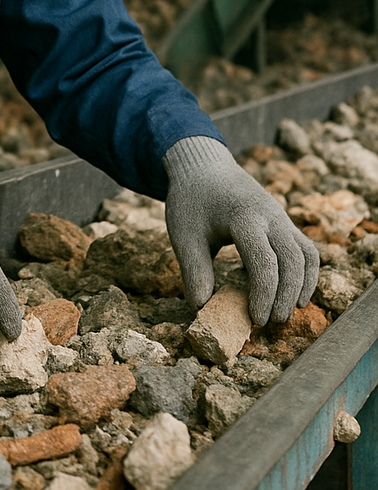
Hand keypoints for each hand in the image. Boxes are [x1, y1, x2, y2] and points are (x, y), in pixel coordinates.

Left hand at [163, 136, 318, 325]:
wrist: (204, 166)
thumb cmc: (191, 203)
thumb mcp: (184, 235)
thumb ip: (194, 270)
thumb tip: (201, 309)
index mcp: (243, 217)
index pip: (264, 261)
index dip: (263, 294)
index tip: (255, 319)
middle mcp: (269, 215)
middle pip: (292, 260)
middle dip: (285, 295)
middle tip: (270, 323)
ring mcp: (280, 216)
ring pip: (305, 254)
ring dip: (301, 286)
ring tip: (285, 313)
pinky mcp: (284, 220)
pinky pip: (306, 248)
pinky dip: (306, 272)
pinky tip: (295, 295)